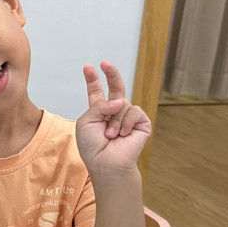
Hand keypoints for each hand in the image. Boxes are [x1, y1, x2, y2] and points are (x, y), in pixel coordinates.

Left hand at [75, 62, 150, 176]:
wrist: (107, 163)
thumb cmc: (92, 147)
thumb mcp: (86, 122)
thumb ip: (99, 106)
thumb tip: (121, 100)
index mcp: (98, 111)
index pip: (97, 92)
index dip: (93, 80)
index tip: (88, 67)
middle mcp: (113, 112)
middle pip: (115, 88)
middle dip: (111, 74)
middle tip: (105, 63)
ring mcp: (128, 117)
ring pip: (123, 103)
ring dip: (114, 120)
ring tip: (111, 136)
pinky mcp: (141, 123)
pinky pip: (134, 111)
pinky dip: (125, 122)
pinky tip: (123, 135)